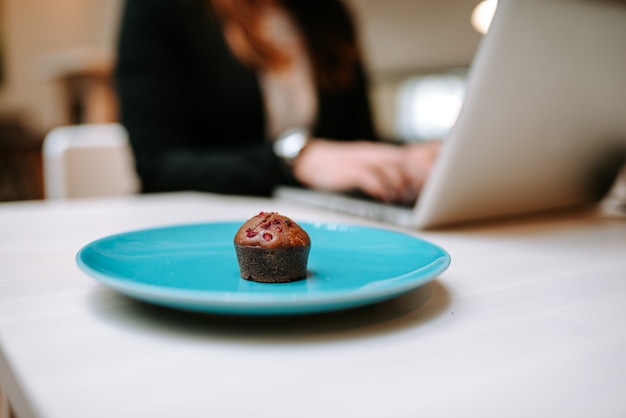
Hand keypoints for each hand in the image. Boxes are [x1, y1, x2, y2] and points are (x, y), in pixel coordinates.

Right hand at [292, 139, 439, 204]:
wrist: (313, 160)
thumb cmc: (347, 166)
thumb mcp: (376, 162)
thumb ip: (401, 168)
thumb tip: (428, 179)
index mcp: (391, 154)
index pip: (422, 151)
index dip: (441, 159)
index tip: (459, 168)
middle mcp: (382, 155)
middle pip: (411, 161)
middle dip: (426, 174)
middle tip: (437, 190)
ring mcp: (366, 161)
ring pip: (393, 168)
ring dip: (405, 183)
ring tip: (411, 197)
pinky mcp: (350, 171)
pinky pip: (369, 177)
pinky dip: (380, 187)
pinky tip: (386, 197)